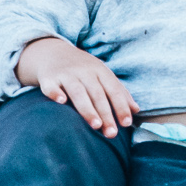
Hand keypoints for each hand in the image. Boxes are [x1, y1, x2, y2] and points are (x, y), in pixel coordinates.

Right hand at [16, 37, 139, 137]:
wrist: (53, 52)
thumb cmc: (82, 70)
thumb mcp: (102, 75)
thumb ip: (118, 92)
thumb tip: (136, 110)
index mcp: (100, 71)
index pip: (113, 89)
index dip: (120, 106)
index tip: (126, 123)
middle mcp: (84, 71)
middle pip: (97, 93)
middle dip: (106, 113)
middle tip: (112, 133)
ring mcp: (66, 74)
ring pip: (78, 91)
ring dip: (87, 108)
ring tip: (96, 125)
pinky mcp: (48, 78)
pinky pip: (51, 86)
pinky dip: (56, 93)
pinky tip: (61, 101)